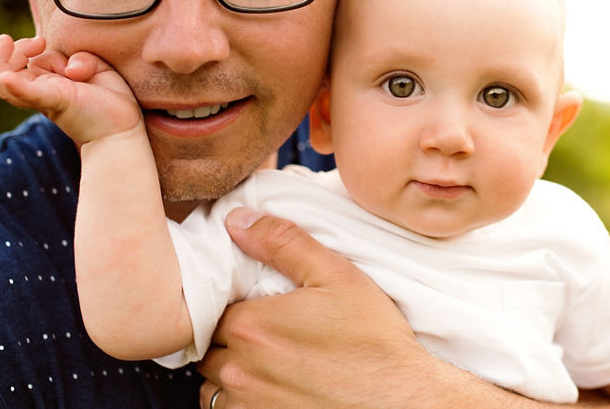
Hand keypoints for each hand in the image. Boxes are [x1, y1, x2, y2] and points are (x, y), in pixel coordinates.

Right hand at [0, 34, 140, 144]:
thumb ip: (82, 59)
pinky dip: (16, 86)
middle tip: (36, 42)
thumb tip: (71, 69)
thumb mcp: (98, 68)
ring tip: (14, 43)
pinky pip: (30, 95)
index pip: (21, 63)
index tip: (42, 40)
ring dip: (0, 62)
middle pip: (4, 73)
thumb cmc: (111, 101)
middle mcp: (41, 91)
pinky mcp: (56, 103)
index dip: (23, 48)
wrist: (123, 130)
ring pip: (6, 88)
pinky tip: (7, 78)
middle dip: (7, 52)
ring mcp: (46, 98)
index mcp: (48, 82)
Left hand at [198, 208, 435, 407]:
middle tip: (266, 333)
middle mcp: (239, 368)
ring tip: (267, 363)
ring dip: (230, 372)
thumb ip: (282, 242)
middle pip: (209, 346)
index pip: (213, 307)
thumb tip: (237, 220)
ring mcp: (248, 403)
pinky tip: (271, 388)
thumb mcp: (336, 275)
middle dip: (229, 337)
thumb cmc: (373, 341)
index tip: (259, 306)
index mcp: (250, 324)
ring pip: (213, 383)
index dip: (234, 305)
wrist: (400, 399)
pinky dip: (240, 400)